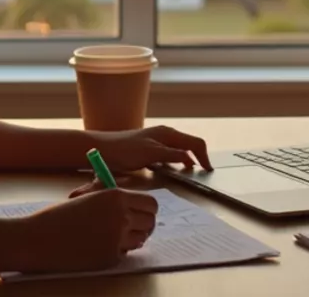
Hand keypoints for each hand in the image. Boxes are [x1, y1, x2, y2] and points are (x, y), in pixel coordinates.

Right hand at [12, 189, 158, 273]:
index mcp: (115, 196)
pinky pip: (124, 253)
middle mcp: (121, 216)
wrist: (37, 239)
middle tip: (133, 227)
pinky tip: (97, 247)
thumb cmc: (57, 216)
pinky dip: (116, 251)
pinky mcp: (110, 258)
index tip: (141, 213)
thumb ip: (110, 199)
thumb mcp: (87, 198)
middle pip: (151, 222)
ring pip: (141, 239)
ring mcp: (117, 239)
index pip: (151, 204)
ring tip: (111, 236)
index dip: (147, 209)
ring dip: (132, 238)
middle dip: (144, 225)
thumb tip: (131, 202)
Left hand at [89, 125, 212, 172]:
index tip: (208, 171)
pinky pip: (169, 154)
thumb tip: (191, 160)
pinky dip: (176, 161)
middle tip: (202, 174)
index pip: (195, 142)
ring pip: (179, 149)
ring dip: (187, 159)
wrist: (101, 149)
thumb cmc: (124, 151)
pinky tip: (172, 171)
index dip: (204, 156)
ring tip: (190, 174)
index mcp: (168, 134)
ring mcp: (156, 140)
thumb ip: (172, 155)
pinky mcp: (149, 148)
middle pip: (189, 144)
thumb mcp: (151, 154)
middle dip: (198, 157)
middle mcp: (165, 134)